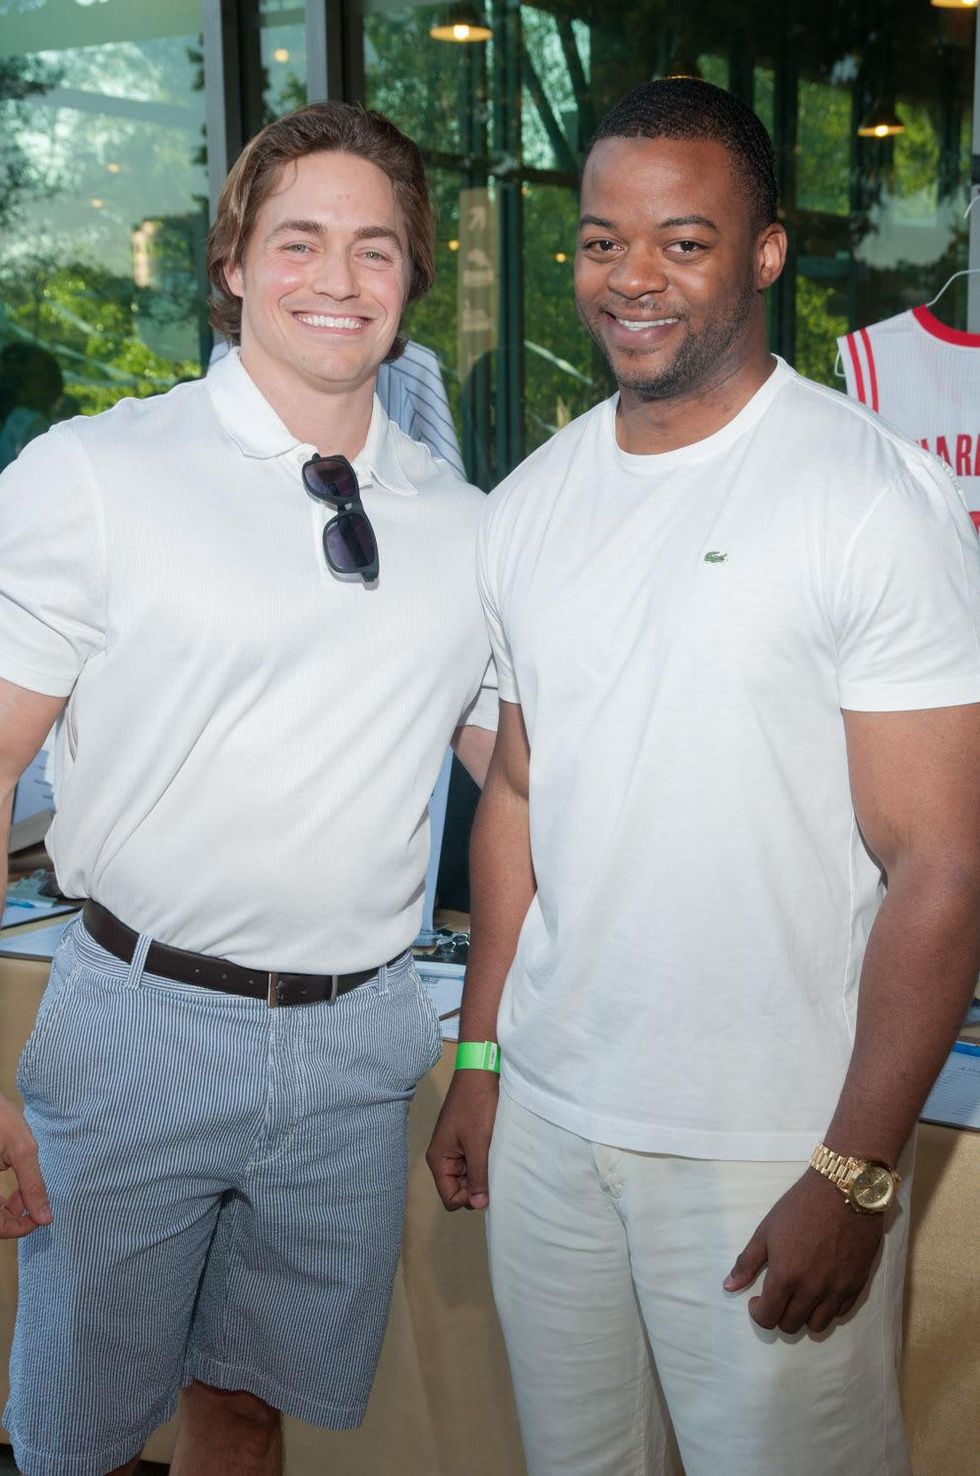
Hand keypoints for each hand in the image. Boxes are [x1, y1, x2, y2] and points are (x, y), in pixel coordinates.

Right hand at [0, 1093, 50, 1237]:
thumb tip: (45, 1217)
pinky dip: (1, 1199)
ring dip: (8, 1208)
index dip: (20, 1228)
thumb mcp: (21, 1149)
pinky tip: (14, 1186)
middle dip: (15, 1217)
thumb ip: (33, 1185)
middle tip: (34, 1204)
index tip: (40, 1218)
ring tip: (24, 1192)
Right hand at [426, 1069, 498, 1210]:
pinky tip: (496, 1151)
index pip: (451, 1198)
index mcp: (438, 1159)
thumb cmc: (476, 1106)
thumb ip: (477, 1176)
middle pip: (459, 1189)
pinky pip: (474, 1162)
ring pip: (469, 1176)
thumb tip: (479, 1205)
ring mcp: (455, 1148)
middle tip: (494, 1170)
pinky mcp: (466, 1140)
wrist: (480, 1073)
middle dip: (477, 1185)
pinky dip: (485, 1161)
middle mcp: (444, 1157)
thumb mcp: (478, 1144)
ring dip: (483, 1172)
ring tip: (496, 1158)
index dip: (469, 1198)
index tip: (487, 1184)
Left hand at [723, 1168, 883, 1333]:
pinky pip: (840, 1312)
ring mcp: (836, 1289)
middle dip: (779, 1314)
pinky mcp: (857, 1284)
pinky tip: (822, 1289)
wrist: (843, 1190)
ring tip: (800, 1295)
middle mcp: (811, 1290)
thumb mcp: (766, 1230)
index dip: (758, 1313)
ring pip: (817, 1326)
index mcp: (785, 1276)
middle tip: (779, 1295)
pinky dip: (828, 1308)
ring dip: (804, 1316)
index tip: (758, 1299)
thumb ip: (747, 1262)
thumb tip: (729, 1286)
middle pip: (791, 1325)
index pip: (767, 1318)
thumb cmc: (800, 1206)